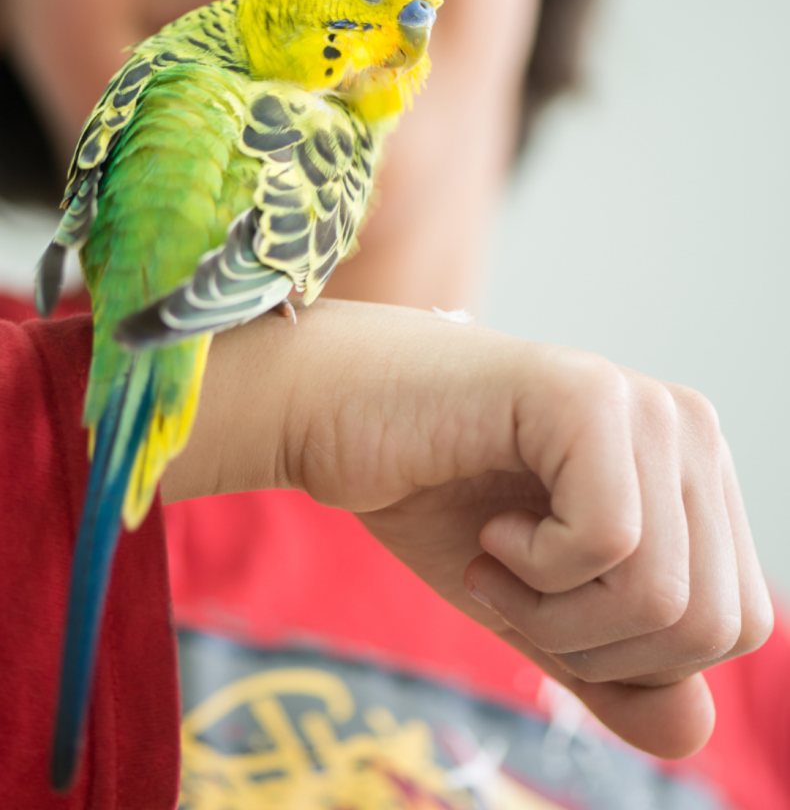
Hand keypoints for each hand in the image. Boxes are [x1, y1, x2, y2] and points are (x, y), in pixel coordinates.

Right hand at [163, 299, 772, 758]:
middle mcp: (689, 427)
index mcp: (693, 472)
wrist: (334, 413)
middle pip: (713, 621)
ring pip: (666, 594)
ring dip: (556, 614)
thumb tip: (691, 734)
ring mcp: (643, 405)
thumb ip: (615, 673)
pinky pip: (608, 540)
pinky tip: (491, 527)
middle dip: (596, 645)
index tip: (544, 606)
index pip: (736, 622)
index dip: (636, 657)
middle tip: (509, 587)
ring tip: (492, 559)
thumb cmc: (430, 497)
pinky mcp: (585, 396)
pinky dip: (535, 567)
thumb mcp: (533, 609)